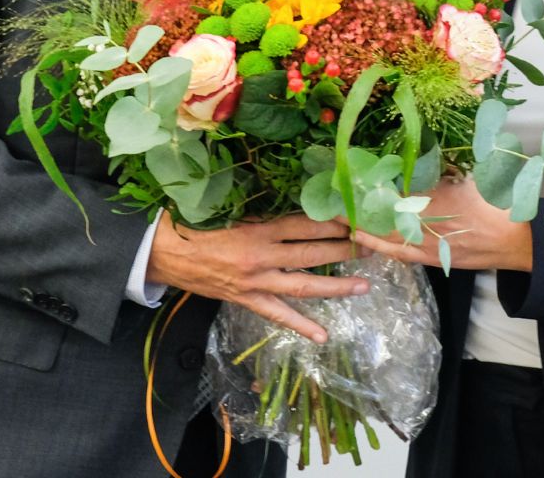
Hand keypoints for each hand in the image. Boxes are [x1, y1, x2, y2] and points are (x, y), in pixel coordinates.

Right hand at [147, 214, 366, 342]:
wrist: (169, 253)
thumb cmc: (203, 226)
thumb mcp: (237, 213)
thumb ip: (268, 215)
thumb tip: (307, 207)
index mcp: (258, 229)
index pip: (304, 224)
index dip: (333, 222)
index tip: (358, 218)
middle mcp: (260, 256)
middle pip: (310, 253)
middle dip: (344, 250)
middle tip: (374, 248)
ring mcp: (255, 282)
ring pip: (302, 285)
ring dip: (335, 287)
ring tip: (364, 286)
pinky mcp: (247, 300)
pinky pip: (278, 315)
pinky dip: (301, 326)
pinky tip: (323, 335)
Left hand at [352, 174, 533, 272]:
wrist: (516, 241)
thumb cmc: (496, 204)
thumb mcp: (470, 178)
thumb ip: (443, 171)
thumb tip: (418, 160)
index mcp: (437, 199)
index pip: (395, 192)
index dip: (371, 185)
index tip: (350, 177)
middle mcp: (428, 224)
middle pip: (384, 215)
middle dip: (359, 208)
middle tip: (334, 201)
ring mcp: (429, 244)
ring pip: (387, 237)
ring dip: (363, 228)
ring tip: (341, 221)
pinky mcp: (432, 259)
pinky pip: (400, 253)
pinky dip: (380, 246)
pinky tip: (365, 240)